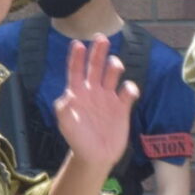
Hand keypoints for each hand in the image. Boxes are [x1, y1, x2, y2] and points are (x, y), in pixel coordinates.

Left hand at [51, 36, 136, 169]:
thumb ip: (63, 109)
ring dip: (114, 66)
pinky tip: (129, 92)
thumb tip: (67, 96)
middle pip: (96, 66)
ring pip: (112, 75)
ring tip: (115, 65)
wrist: (95, 157)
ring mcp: (108, 98)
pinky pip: (128, 92)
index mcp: (78, 93)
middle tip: (101, 37)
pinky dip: (130, 88)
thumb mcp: (66, 125)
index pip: (76, 71)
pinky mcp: (122, 107)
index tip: (78, 44)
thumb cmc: (77, 140)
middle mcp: (93, 91)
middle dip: (98, 52)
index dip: (77, 57)